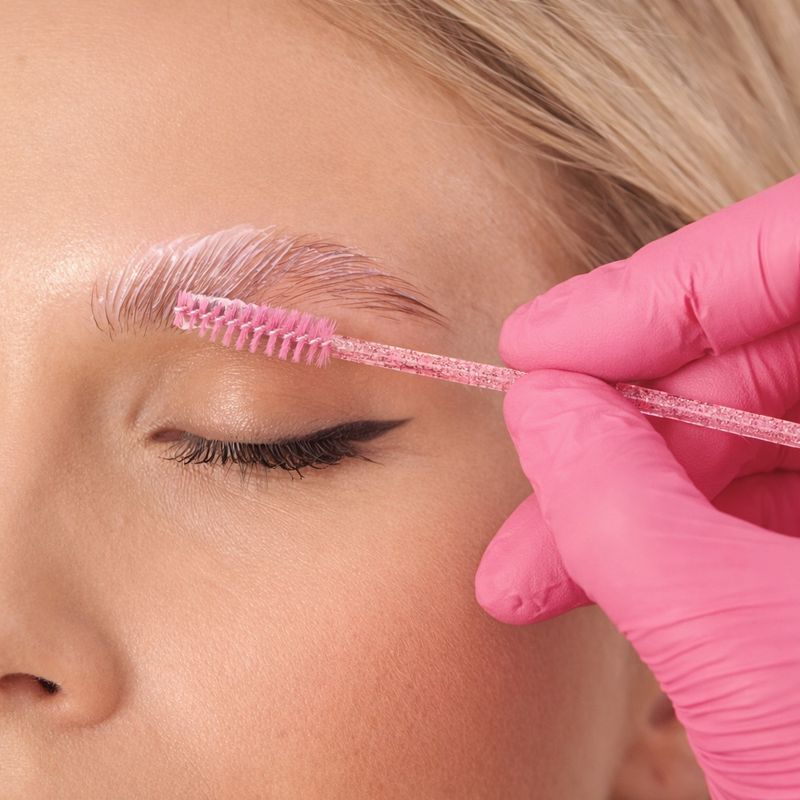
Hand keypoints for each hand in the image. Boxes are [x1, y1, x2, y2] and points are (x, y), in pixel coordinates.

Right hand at [476, 175, 799, 798]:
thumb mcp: (752, 664)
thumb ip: (623, 513)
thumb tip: (542, 408)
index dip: (666, 288)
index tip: (539, 345)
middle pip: (772, 353)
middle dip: (626, 420)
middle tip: (530, 473)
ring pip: (758, 427)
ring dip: (634, 490)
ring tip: (538, 564)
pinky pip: (771, 488)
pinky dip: (679, 526)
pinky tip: (603, 570)